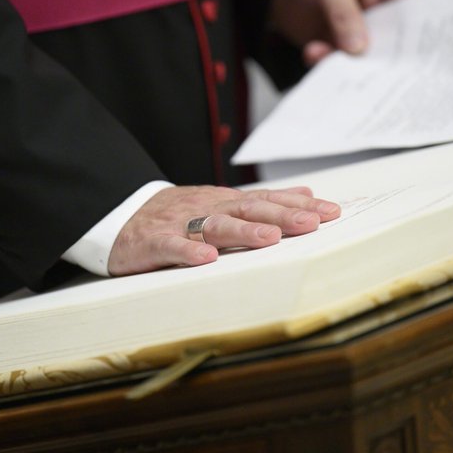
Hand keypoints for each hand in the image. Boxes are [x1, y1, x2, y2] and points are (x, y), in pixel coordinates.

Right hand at [108, 185, 340, 275]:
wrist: (120, 214)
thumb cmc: (178, 214)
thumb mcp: (222, 202)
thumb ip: (263, 201)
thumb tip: (307, 193)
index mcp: (226, 202)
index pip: (268, 200)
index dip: (299, 205)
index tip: (332, 212)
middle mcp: (208, 208)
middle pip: (248, 209)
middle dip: (281, 216)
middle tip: (312, 223)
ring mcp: (180, 224)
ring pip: (214, 225)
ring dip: (243, 232)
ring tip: (269, 239)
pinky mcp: (153, 241)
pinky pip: (171, 246)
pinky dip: (188, 252)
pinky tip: (206, 260)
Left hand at [269, 0, 415, 65]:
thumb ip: (343, 13)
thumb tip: (358, 47)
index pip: (409, 8)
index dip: (416, 30)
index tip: (414, 54)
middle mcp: (373, 11)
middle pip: (388, 40)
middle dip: (380, 57)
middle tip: (372, 71)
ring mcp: (354, 30)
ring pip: (361, 55)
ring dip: (346, 62)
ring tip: (327, 57)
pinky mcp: (334, 44)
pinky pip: (336, 59)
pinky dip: (325, 62)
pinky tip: (313, 54)